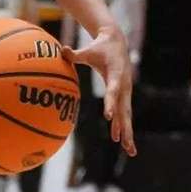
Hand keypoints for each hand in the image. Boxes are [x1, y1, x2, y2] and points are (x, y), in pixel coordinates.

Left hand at [63, 24, 135, 156]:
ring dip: (127, 132)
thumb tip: (61, 51)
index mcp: (116, 74)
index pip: (112, 91)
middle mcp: (124, 85)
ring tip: (129, 150)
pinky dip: (122, 126)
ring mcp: (125, 91)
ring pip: (126, 114)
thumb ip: (75, 54)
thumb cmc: (100, 46)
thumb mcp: (88, 50)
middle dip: (125, 127)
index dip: (110, 103)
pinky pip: (123, 112)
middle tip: (125, 143)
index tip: (107, 117)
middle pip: (124, 109)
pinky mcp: (124, 94)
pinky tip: (118, 140)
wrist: (117, 41)